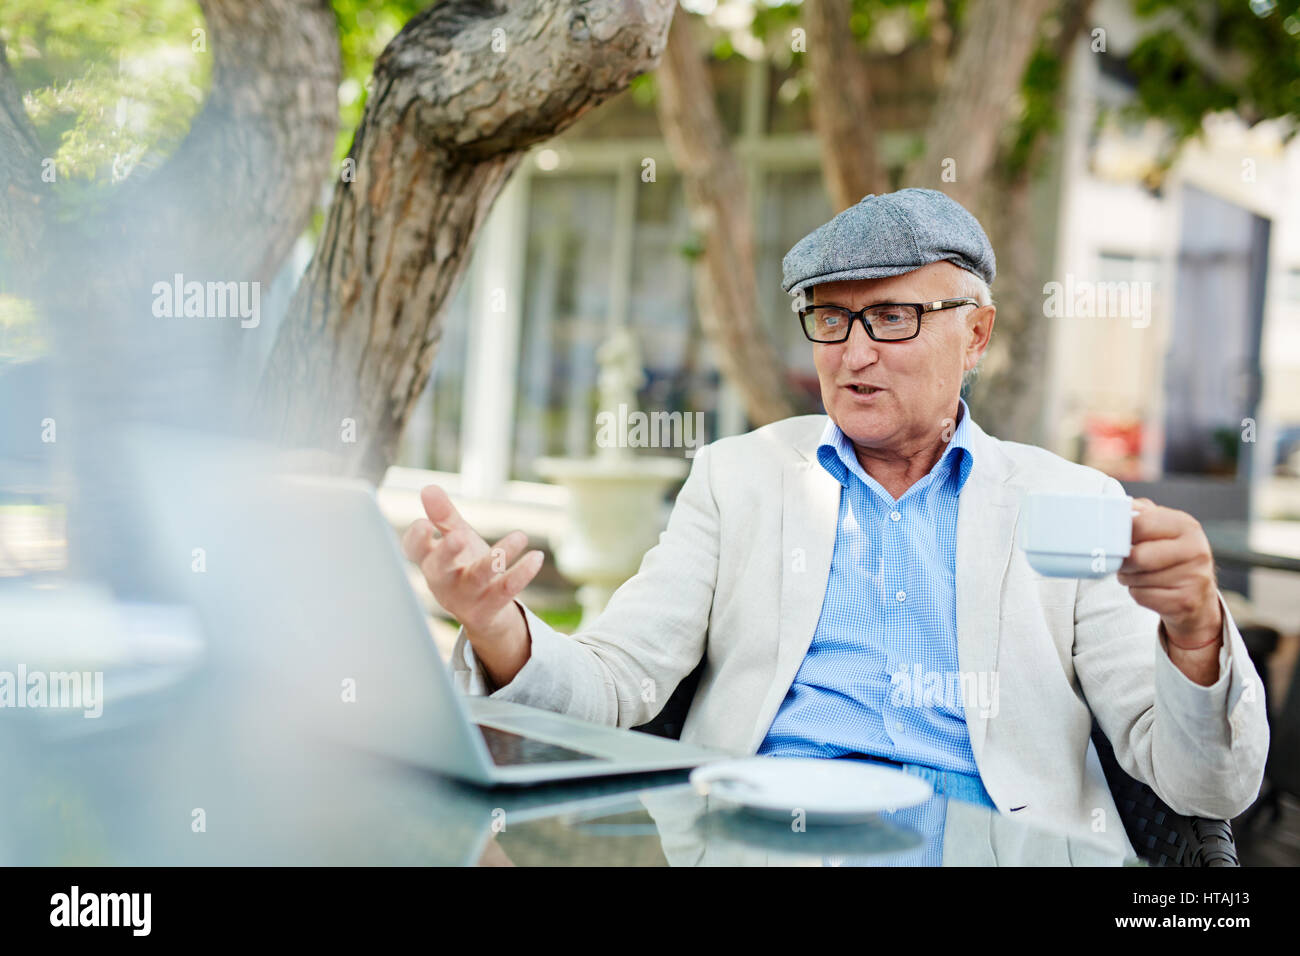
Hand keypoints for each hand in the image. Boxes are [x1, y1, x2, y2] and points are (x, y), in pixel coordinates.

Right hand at [401, 485, 541, 683]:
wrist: (484, 616)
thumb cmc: (465, 570)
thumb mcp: (456, 541)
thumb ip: (444, 517)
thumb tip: (429, 487)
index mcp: (431, 563)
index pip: (414, 551)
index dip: (416, 539)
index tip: (424, 523)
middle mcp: (444, 583)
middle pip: (439, 568)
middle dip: (447, 552)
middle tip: (458, 535)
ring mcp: (466, 598)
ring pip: (479, 577)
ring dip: (498, 557)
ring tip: (521, 536)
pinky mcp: (489, 609)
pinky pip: (506, 590)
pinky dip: (522, 573)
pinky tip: (536, 556)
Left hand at [1117, 497, 1222, 655]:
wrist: (1198, 594)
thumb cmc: (1170, 555)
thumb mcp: (1162, 528)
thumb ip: (1140, 514)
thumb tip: (1115, 502)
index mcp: (1186, 525)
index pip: (1139, 524)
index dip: (1119, 534)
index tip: (1114, 538)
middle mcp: (1196, 549)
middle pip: (1136, 556)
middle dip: (1123, 561)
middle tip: (1125, 561)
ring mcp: (1194, 577)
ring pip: (1136, 578)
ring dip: (1129, 578)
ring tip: (1141, 574)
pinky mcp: (1185, 601)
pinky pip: (1141, 596)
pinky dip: (1138, 594)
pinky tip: (1151, 589)